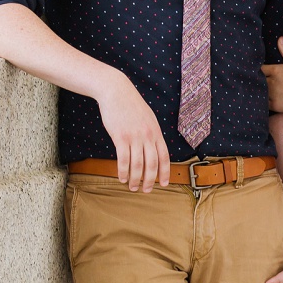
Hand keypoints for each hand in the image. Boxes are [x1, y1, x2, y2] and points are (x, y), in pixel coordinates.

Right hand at [96, 70, 169, 191]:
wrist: (116, 91)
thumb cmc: (130, 106)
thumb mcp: (147, 118)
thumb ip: (151, 133)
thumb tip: (154, 149)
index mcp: (156, 132)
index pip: (164, 156)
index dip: (165, 172)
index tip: (164, 184)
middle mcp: (148, 135)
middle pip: (152, 164)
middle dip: (150, 180)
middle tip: (146, 190)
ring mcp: (134, 136)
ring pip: (138, 164)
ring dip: (135, 179)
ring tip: (132, 187)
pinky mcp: (120, 136)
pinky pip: (124, 159)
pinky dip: (123, 171)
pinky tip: (122, 178)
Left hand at [262, 36, 282, 113]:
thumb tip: (280, 38)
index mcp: (275, 70)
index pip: (260, 69)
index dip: (259, 70)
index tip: (259, 71)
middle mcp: (271, 82)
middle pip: (258, 80)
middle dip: (258, 80)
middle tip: (257, 81)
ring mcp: (272, 94)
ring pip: (260, 91)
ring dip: (259, 90)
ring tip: (260, 91)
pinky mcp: (275, 105)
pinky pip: (264, 103)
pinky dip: (263, 101)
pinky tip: (264, 100)